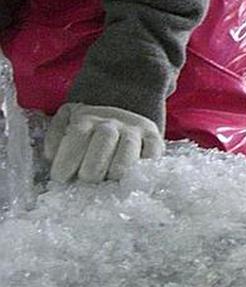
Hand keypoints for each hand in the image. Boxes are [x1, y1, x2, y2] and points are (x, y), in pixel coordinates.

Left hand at [44, 103, 164, 182]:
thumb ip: (56, 135)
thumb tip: (51, 155)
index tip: (61, 178)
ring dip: (118, 167)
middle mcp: (113, 122)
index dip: (68, 158)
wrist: (124, 106)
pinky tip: (134, 178)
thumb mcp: (68, 121)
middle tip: (87, 180)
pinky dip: (144, 165)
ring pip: (129, 147)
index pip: (77, 135)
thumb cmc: (91, 127)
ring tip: (111, 181)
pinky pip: (153, 152)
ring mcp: (136, 130)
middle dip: (93, 165)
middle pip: (104, 139)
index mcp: (87, 118)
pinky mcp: (154, 138)